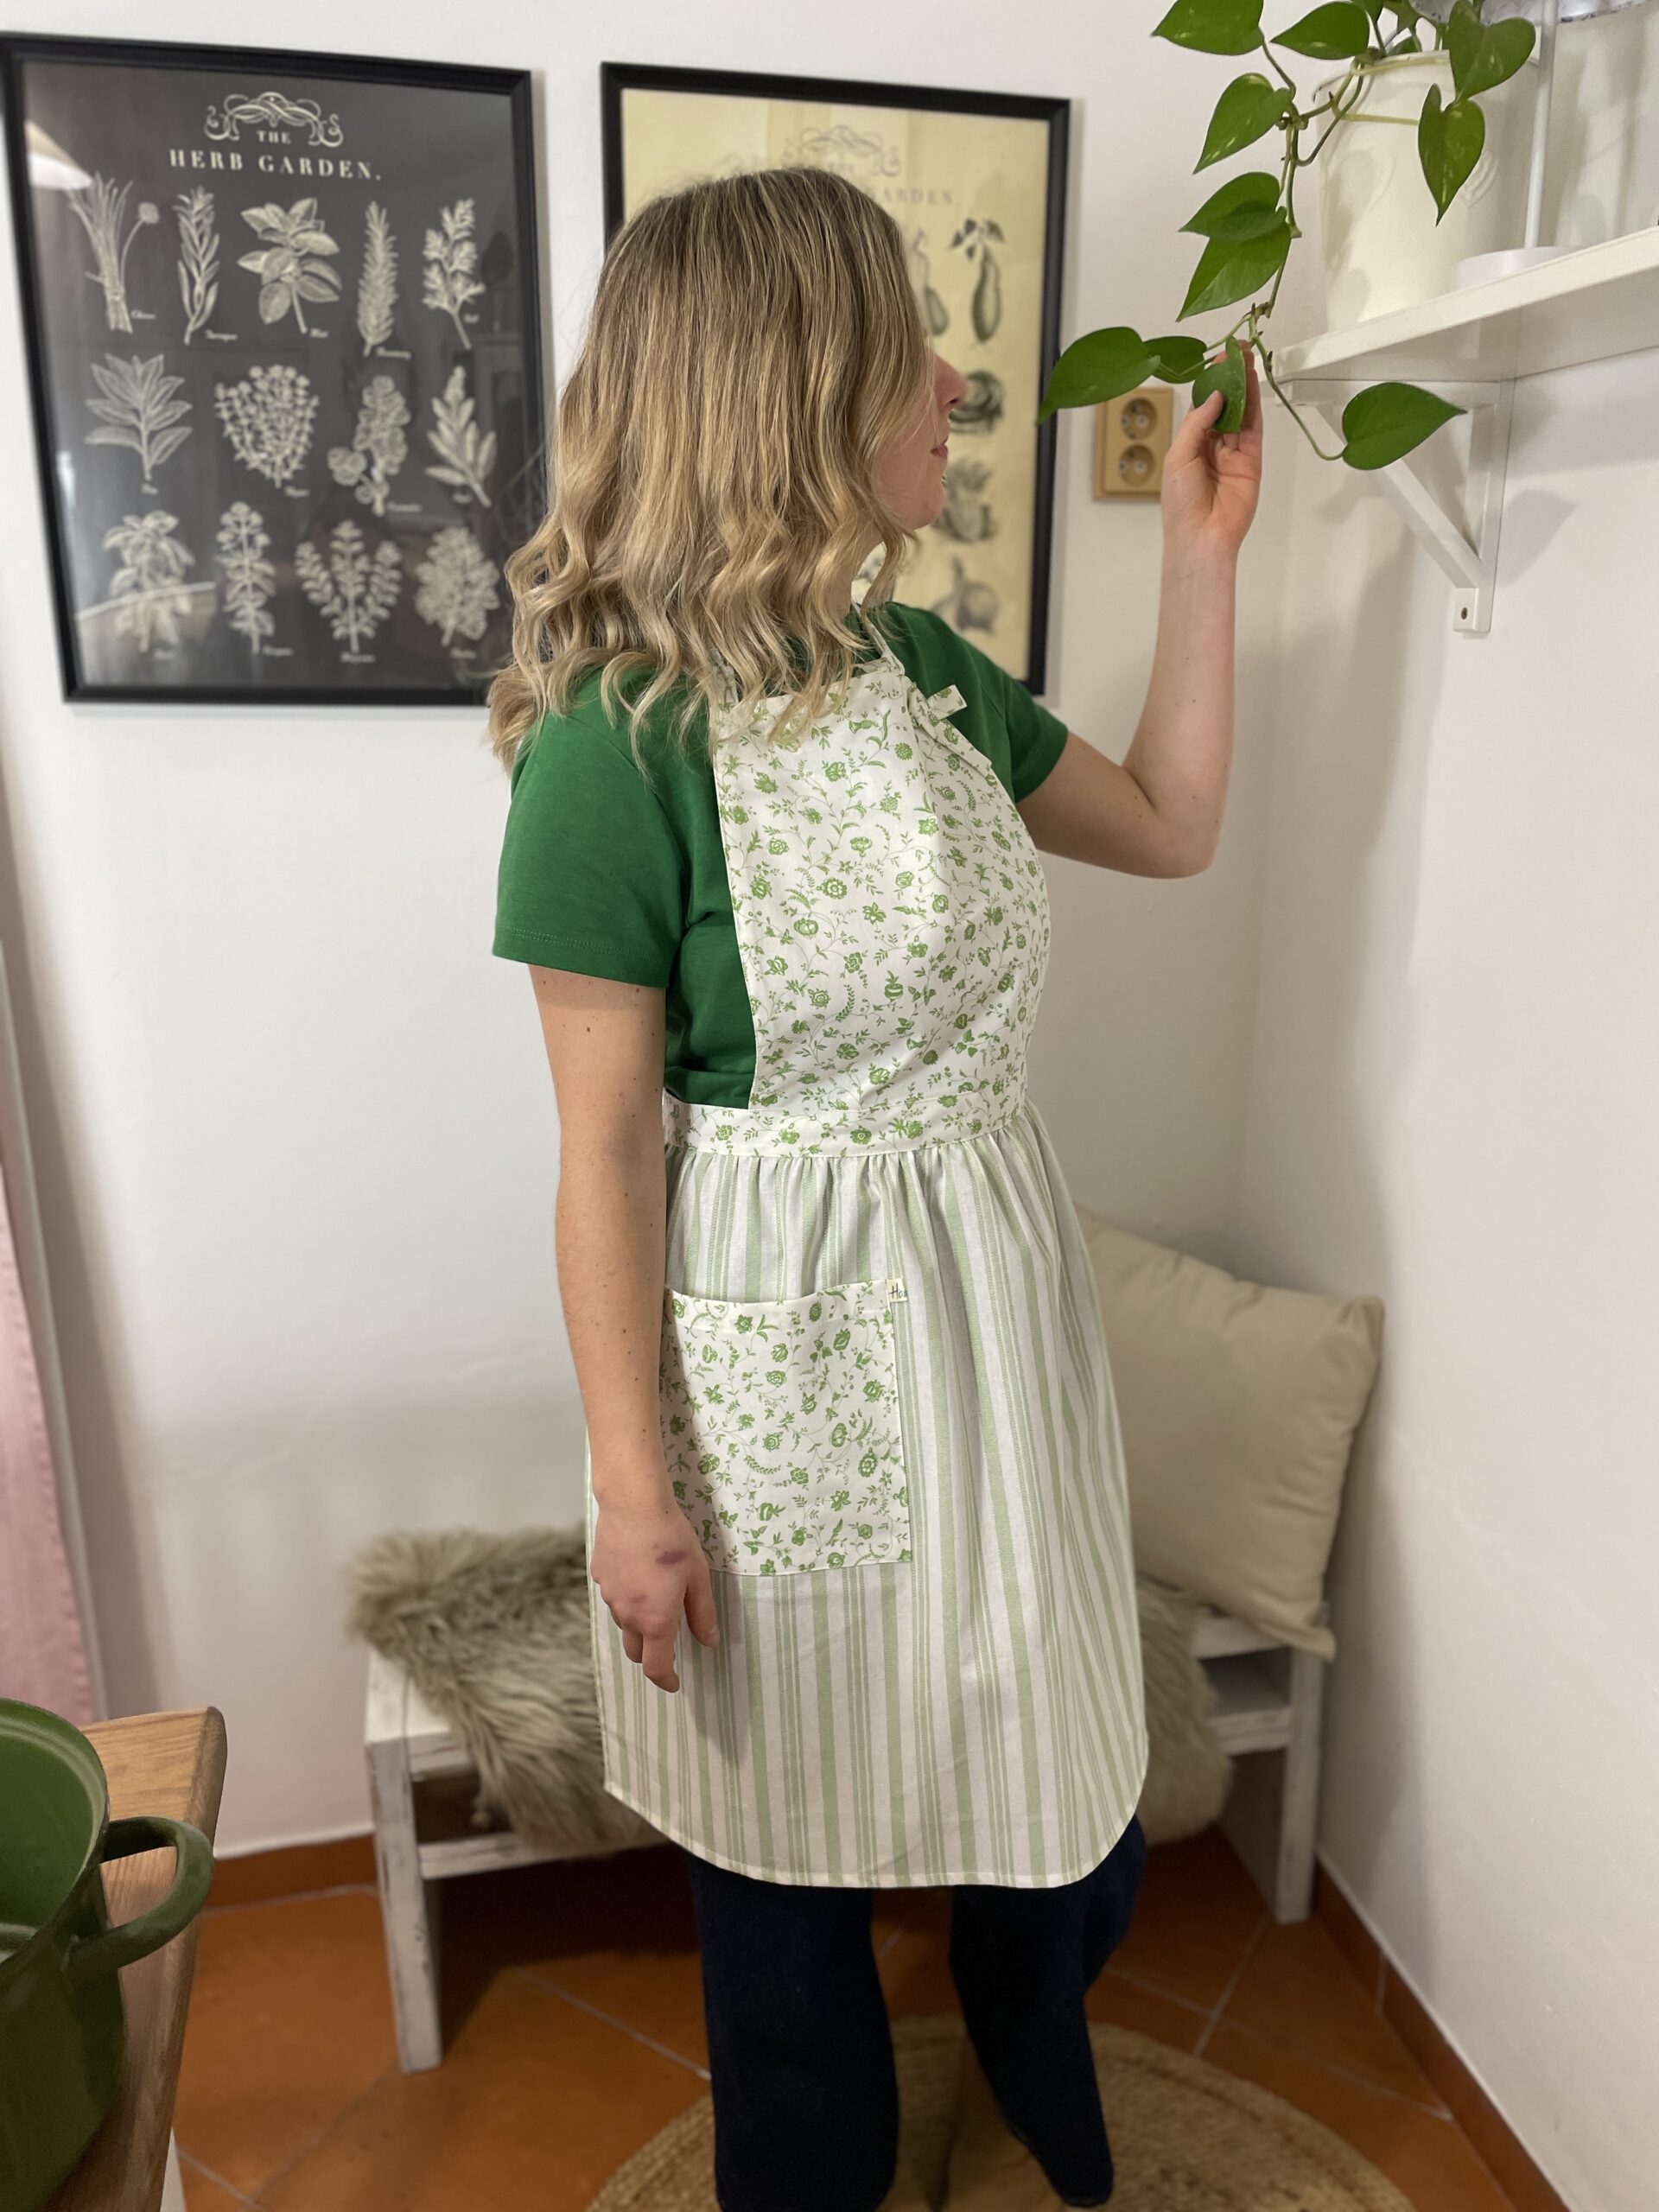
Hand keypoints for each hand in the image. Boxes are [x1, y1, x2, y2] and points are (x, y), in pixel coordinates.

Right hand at [589, 1487, 719, 1693]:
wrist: (632, 1505)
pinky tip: (639, 1577)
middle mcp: (628, 1615)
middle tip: (668, 1649)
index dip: (666, 1680)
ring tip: (656, 1604)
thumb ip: (702, 1614)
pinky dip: (627, 1599)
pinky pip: (615, 1598)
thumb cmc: (672, 1540)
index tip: (675, 1683)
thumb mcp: (698, 1577)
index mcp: (655, 1621)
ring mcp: (609, 1596)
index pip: (656, 1666)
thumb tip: (709, 1642)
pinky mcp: (599, 1576)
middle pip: (635, 1651)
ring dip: (639, 1626)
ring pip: (624, 1623)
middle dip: (651, 1657)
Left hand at [1161, 340, 1263, 560]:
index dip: (1210, 382)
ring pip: (1241, 410)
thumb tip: (1215, 396)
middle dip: (1230, 377)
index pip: (1203, 405)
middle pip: (1225, 404)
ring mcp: (1234, 451)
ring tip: (1246, 358)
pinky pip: (1254, 425)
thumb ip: (1197, 423)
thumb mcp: (1179, 455)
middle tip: (1237, 350)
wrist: (1202, 535)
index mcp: (1190, 444)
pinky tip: (1252, 381)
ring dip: (1244, 384)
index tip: (1218, 359)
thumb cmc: (1181, 502)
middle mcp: (1213, 445)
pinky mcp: (1252, 458)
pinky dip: (1254, 403)